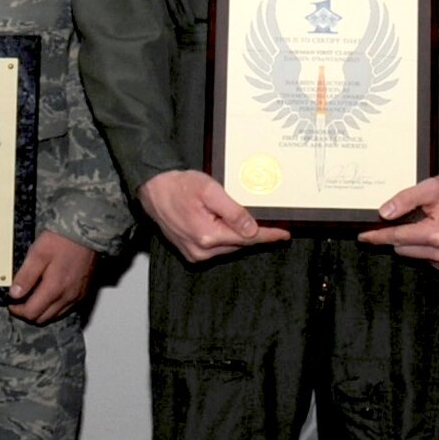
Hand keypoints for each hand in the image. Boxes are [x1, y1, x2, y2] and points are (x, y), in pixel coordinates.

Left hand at [9, 230, 98, 323]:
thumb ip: (26, 276)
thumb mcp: (37, 254)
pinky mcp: (84, 292)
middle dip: (29, 312)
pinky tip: (50, 295)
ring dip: (42, 311)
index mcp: (54, 288)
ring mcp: (77, 296)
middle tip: (20, 301)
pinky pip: (67, 309)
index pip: (32, 312)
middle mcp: (67, 296)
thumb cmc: (62, 240)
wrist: (85, 232)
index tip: (12, 303)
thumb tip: (15, 294)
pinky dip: (55, 307)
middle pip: (43, 318)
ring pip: (55, 316)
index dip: (17, 310)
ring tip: (34, 298)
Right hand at [138, 170, 288, 263]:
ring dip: (237, 234)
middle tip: (267, 219)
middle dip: (253, 233)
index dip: (268, 235)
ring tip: (237, 216)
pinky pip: (216, 247)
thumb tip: (252, 229)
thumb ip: (233, 211)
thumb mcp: (210, 190)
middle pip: (239, 244)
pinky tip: (223, 223)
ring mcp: (194, 254)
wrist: (154, 189)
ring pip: (228, 246)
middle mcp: (200, 250)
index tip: (284, 235)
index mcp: (207, 236)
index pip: (247, 239)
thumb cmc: (178, 186)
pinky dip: (225, 237)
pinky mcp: (190, 252)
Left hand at [360, 168, 438, 269]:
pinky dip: (419, 246)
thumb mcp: (430, 188)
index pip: (396, 236)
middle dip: (395, 234)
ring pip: (410, 254)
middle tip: (399, 218)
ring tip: (420, 222)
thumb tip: (384, 213)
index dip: (377, 235)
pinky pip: (423, 257)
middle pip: (401, 247)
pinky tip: (427, 232)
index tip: (363, 236)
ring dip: (407, 241)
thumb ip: (405, 199)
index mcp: (435, 235)